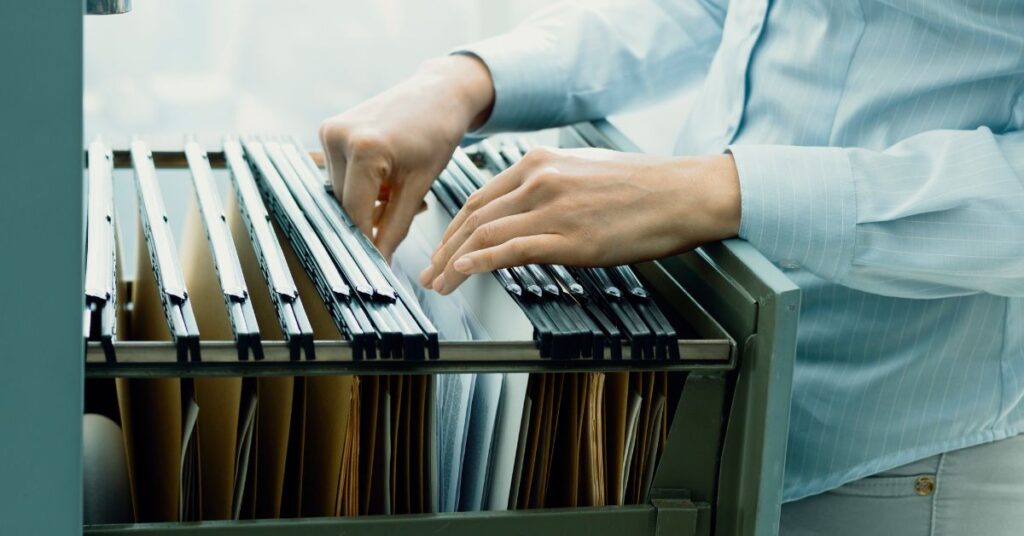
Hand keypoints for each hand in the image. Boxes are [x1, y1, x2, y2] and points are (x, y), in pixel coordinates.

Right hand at [319, 55, 494, 257]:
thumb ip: (396, 226)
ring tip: (398, 186)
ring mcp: (330, 131)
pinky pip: (340, 174)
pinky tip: (386, 173)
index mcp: (364, 149)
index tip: (377, 263)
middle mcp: (338, 136)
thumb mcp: (421, 185)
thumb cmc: (437, 132)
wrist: (438, 93)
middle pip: (345, 204)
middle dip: (370, 218)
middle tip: (401, 212)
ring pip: (342, 192)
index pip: (356, 213)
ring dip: (366, 200)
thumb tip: (380, 260)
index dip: (367, 241)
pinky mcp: (328, 129)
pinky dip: (361, 183)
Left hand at [419, 147, 740, 294]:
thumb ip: (547, 188)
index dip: (454, 229)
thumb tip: (524, 211)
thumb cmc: (642, 186)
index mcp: (539, 163)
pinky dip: (479, 263)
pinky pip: (511, 250)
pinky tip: (462, 274)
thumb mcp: (583, 172)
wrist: (683, 193)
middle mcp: (538, 180)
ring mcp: (553, 208)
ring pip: (485, 235)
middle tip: (430, 272)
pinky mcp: (570, 237)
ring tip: (439, 284)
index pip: (479, 199)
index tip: (443, 249)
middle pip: (474, 218)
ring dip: (454, 263)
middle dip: (445, 249)